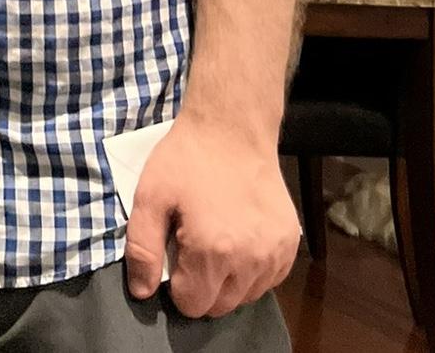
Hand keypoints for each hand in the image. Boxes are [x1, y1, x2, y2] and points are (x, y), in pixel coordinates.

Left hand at [124, 112, 299, 317]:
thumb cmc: (186, 160)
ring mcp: (276, 254)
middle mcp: (250, 261)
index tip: (174, 255)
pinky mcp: (291, 243)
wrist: (230, 129)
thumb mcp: (149, 196)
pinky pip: (269, 279)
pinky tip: (239, 240)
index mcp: (212, 253)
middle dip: (202, 286)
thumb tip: (142, 292)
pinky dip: (252, 270)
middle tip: (192, 247)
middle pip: (221, 306)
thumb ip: (142, 248)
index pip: (193, 305)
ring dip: (228, 281)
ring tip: (215, 241)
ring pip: (246, 296)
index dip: (177, 286)